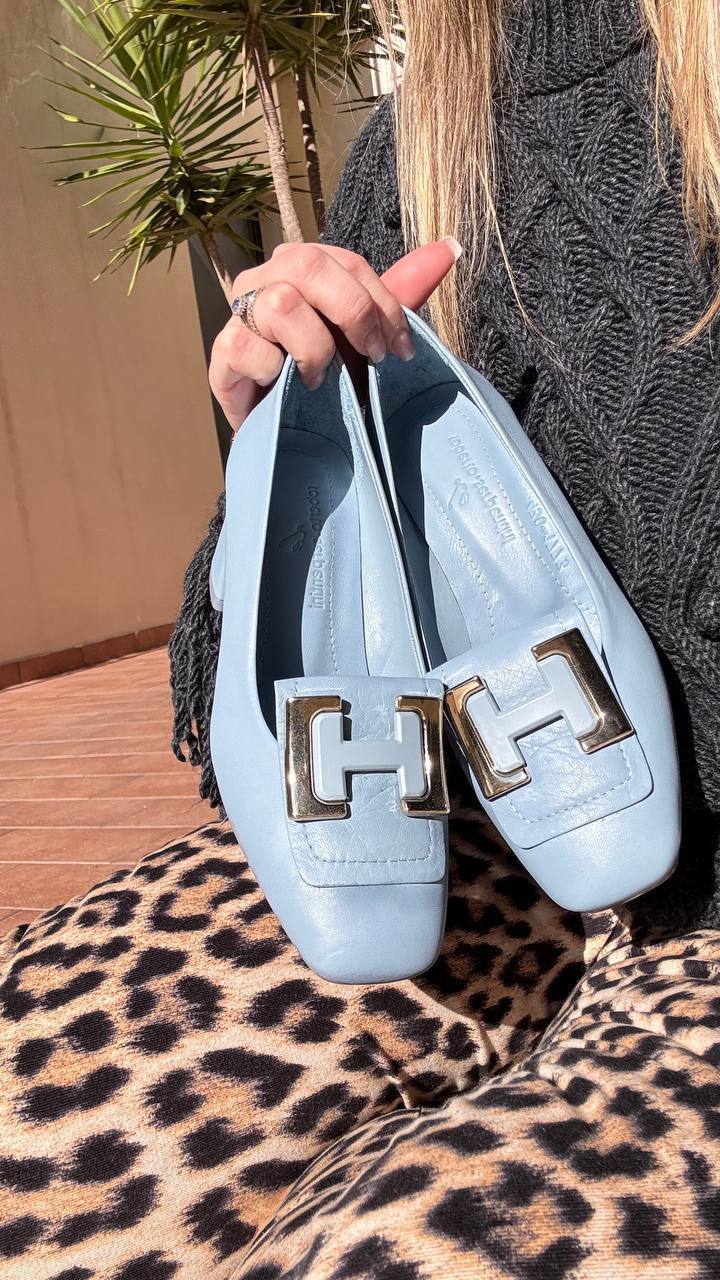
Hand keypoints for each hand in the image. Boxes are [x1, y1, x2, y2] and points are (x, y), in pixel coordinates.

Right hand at [208, 238, 461, 430]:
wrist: (296, 437)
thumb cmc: (334, 380)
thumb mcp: (371, 334)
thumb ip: (403, 291)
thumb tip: (451, 246)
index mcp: (304, 267)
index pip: (346, 262)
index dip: (381, 304)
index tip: (402, 350)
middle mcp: (268, 280)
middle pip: (307, 263)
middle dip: (352, 312)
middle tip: (372, 359)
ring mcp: (240, 316)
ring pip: (280, 302)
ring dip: (315, 347)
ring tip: (322, 381)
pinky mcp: (222, 356)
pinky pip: (245, 345)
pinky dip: (275, 369)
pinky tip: (285, 388)